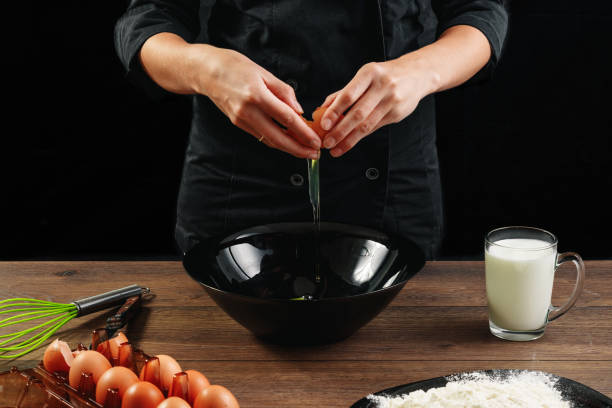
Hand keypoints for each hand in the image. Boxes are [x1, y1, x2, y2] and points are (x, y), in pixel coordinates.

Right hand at [192, 46, 320, 158]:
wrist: (206, 72)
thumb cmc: (234, 66)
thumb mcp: (263, 72)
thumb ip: (284, 92)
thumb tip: (299, 111)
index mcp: (257, 95)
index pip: (286, 118)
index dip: (304, 132)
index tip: (316, 140)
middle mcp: (247, 111)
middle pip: (278, 137)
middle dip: (298, 149)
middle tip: (314, 154)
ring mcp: (241, 120)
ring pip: (269, 140)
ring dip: (289, 148)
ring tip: (305, 151)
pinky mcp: (238, 124)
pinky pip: (261, 135)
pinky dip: (276, 140)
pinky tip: (288, 142)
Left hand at [319, 58, 439, 156]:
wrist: (417, 74)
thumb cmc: (385, 75)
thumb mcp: (365, 76)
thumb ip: (344, 92)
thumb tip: (322, 109)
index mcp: (369, 73)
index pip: (348, 95)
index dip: (334, 111)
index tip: (323, 124)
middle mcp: (382, 86)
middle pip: (357, 113)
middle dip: (340, 131)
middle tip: (327, 142)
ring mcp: (392, 101)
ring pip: (367, 124)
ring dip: (349, 139)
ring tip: (336, 148)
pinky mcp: (397, 113)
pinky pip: (375, 127)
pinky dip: (360, 137)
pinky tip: (349, 143)